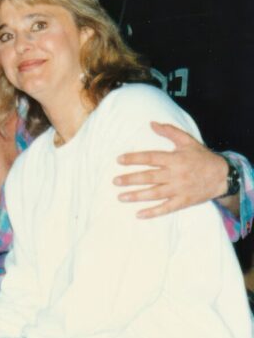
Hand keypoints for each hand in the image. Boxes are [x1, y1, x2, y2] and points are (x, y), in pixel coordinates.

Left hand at [114, 121, 228, 217]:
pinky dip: (153, 212)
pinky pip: (166, 208)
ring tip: (120, 197)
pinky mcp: (184, 201)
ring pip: (155, 194)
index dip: (134, 158)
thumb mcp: (187, 141)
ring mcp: (179, 189)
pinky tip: (138, 214)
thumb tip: (151, 123)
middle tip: (115, 181)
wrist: (223, 176)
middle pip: (149, 177)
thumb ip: (169, 131)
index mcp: (174, 159)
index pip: (150, 158)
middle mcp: (175, 175)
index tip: (118, 160)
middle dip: (131, 179)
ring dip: (137, 196)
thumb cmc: (202, 157)